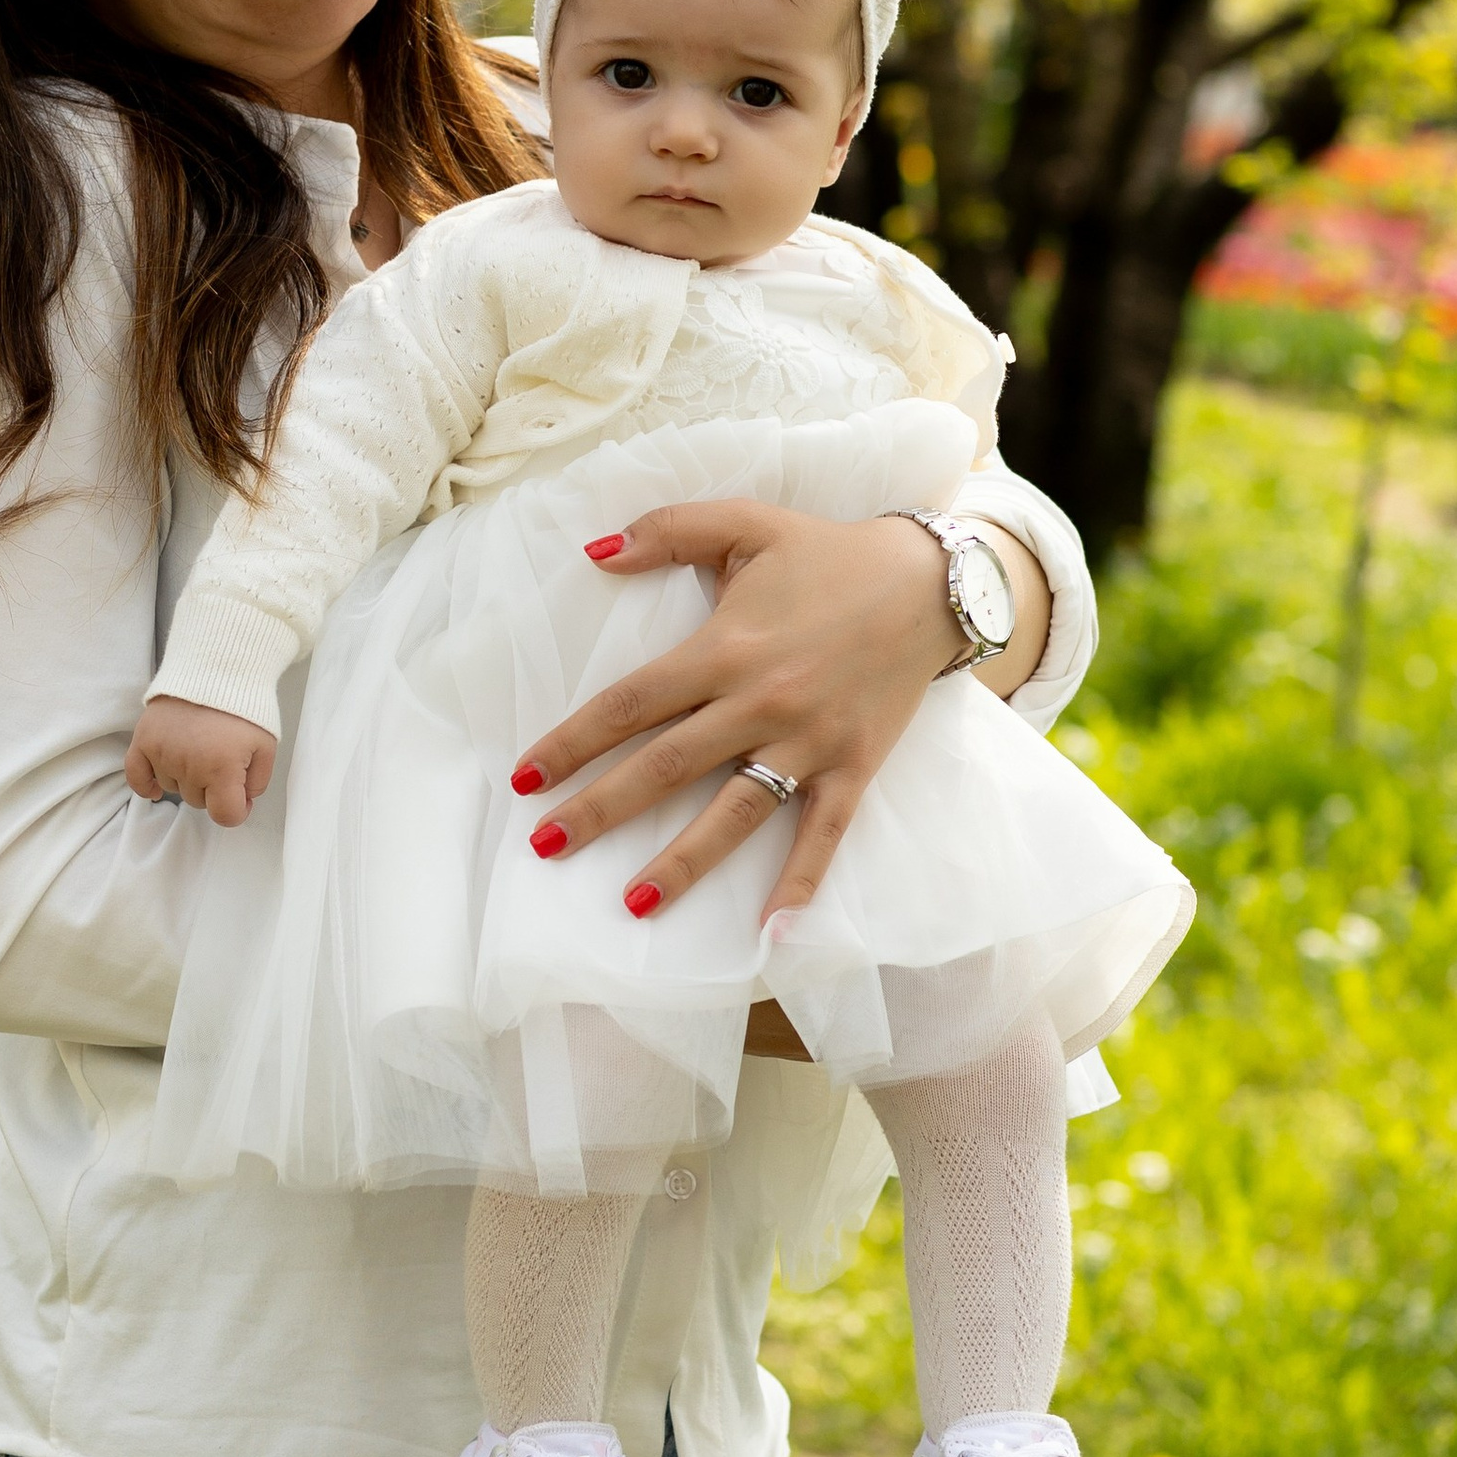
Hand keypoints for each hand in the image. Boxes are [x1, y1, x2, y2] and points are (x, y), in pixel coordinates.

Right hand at [127, 695, 275, 827]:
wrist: (218, 667)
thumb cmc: (246, 706)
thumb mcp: (266, 746)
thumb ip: (258, 782)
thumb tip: (242, 802)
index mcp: (222, 768)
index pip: (225, 815)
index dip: (237, 810)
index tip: (241, 798)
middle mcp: (189, 765)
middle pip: (198, 801)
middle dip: (213, 788)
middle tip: (222, 761)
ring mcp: (163, 752)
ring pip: (173, 788)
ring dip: (186, 779)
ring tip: (198, 751)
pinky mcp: (144, 739)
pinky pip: (136, 776)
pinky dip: (146, 785)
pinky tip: (157, 787)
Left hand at [511, 504, 1040, 918]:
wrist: (931, 582)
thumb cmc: (829, 554)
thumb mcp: (746, 524)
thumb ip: (667, 530)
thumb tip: (595, 551)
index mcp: (725, 649)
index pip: (631, 703)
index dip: (572, 741)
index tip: (525, 778)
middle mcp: (760, 702)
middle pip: (666, 766)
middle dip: (600, 809)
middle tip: (545, 846)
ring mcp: (808, 742)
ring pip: (735, 812)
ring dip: (683, 861)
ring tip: (633, 903)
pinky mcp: (853, 766)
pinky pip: (823, 833)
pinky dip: (800, 881)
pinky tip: (770, 932)